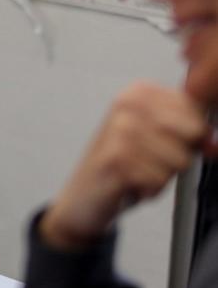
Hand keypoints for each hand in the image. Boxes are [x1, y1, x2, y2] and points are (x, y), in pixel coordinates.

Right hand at [41, 81, 213, 250]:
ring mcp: (118, 131)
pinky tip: (129, 183)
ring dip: (163, 175)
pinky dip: (150, 189)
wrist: (83, 195)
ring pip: (179, 160)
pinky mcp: (114, 159)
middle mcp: (126, 105)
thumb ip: (189, 133)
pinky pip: (160, 180)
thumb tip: (212, 144)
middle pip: (192, 134)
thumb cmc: (122, 165)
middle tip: (149, 159)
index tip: (167, 142)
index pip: (196, 110)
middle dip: (179, 156)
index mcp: (138, 92)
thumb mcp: (157, 140)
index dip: (191, 135)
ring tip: (137, 172)